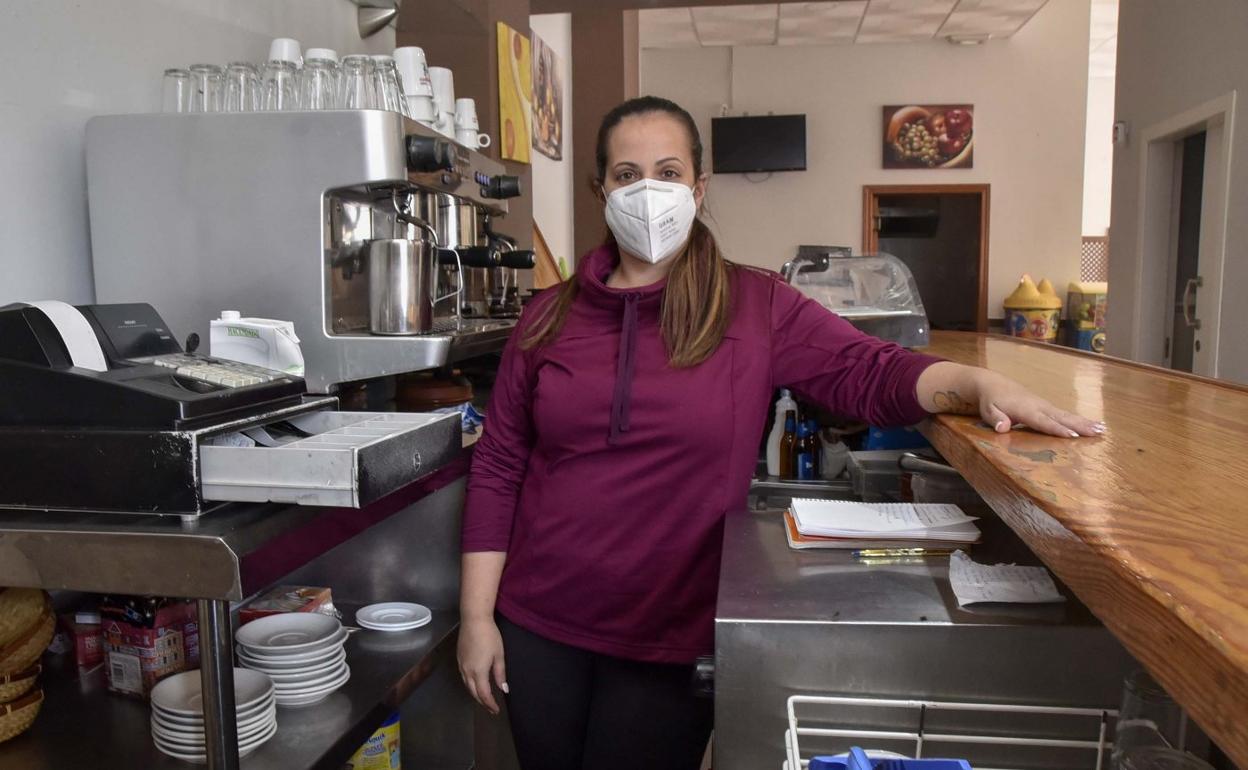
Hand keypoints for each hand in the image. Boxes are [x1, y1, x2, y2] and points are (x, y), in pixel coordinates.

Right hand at [457, 616, 507, 714]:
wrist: (474, 620)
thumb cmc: (490, 636)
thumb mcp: (499, 655)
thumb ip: (500, 674)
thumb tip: (503, 689)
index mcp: (478, 672)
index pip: (484, 694)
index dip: (490, 704)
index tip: (496, 711)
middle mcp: (467, 671)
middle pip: (473, 692)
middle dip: (482, 702)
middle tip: (491, 708)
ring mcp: (461, 665)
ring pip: (467, 685)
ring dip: (475, 694)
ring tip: (484, 699)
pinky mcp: (459, 658)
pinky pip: (463, 677)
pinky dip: (470, 685)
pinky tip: (475, 684)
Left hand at [966, 369, 1103, 437]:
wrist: (992, 384)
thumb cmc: (990, 401)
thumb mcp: (987, 410)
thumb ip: (996, 419)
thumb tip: (1002, 428)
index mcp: (1025, 410)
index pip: (1043, 421)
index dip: (1057, 429)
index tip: (1072, 435)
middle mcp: (1039, 406)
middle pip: (1061, 417)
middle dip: (1080, 425)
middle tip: (1098, 432)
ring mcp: (1044, 405)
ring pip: (1067, 415)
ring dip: (1085, 422)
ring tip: (1103, 429)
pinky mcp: (1046, 406)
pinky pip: (1064, 414)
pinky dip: (1079, 419)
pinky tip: (1092, 425)